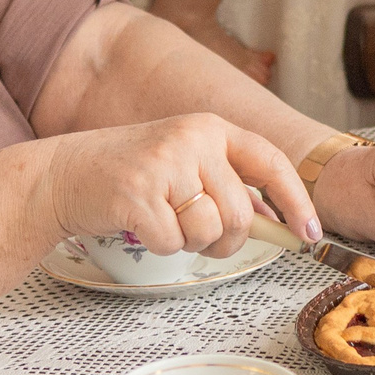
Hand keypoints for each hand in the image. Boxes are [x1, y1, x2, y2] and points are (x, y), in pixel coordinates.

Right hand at [40, 113, 317, 259]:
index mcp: (211, 128)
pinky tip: (139, 224)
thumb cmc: (133, 176)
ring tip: (164, 220)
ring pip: (209, 232)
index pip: (270, 161)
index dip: (296, 199)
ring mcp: (164, 164)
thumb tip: (282, 223)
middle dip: (226, 240)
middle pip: (241, 214)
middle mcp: (192, 138)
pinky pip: (171, 243)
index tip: (309, 233)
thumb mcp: (187, 164)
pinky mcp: (137, 194)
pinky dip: (158, 246)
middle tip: (197, 235)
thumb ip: (231, 185)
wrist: (65, 174)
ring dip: (189, 242)